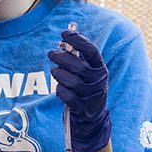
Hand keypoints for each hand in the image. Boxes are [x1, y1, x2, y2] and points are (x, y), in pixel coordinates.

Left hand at [48, 29, 111, 151]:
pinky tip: (60, 89)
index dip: (78, 40)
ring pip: (71, 82)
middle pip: (78, 66)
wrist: (92, 118)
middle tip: (51, 54)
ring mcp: (91, 96)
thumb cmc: (85, 87)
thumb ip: (77, 55)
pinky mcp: (82, 109)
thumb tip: (66, 34)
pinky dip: (60, 91)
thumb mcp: (86, 71)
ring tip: (55, 72)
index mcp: (100, 68)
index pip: (91, 51)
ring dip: (58, 74)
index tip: (64, 33)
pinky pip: (67, 96)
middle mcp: (98, 81)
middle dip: (61, 58)